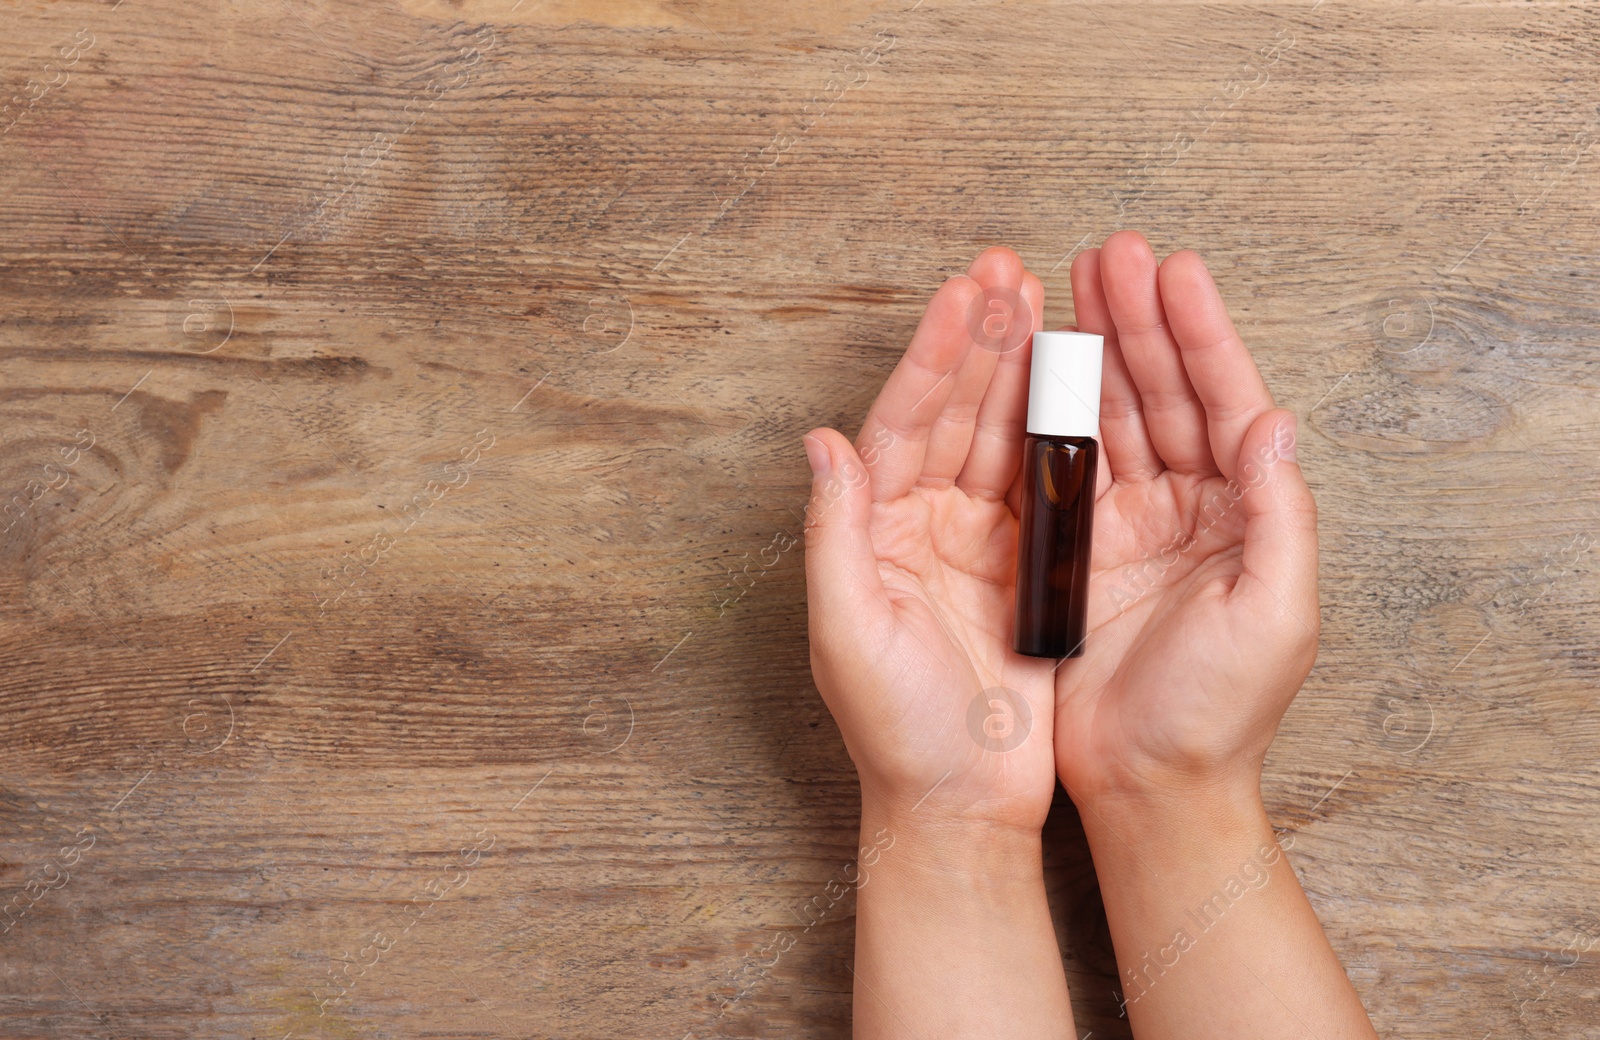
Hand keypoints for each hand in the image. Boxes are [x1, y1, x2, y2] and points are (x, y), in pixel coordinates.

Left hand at [802, 246, 1065, 833]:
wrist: (961, 805)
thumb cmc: (896, 734)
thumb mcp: (848, 637)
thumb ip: (834, 536)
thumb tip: (820, 441)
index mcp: (875, 532)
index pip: (901, 424)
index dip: (931, 357)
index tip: (961, 294)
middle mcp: (922, 525)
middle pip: (953, 413)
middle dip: (980, 340)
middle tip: (1010, 270)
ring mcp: (977, 543)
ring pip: (1000, 436)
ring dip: (1021, 370)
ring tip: (1046, 299)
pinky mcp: (1027, 569)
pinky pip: (1045, 484)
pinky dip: (1059, 432)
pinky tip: (1078, 382)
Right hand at [1052, 229, 1317, 811]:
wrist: (1147, 784)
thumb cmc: (1217, 714)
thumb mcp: (1275, 615)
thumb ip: (1282, 516)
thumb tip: (1276, 420)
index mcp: (1243, 515)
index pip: (1224, 403)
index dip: (1200, 334)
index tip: (1174, 270)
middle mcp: (1187, 508)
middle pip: (1164, 392)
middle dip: (1138, 319)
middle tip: (1110, 253)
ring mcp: (1129, 524)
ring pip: (1112, 416)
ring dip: (1093, 349)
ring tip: (1069, 284)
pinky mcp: (1075, 550)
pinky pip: (1062, 465)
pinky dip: (1050, 412)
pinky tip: (1036, 364)